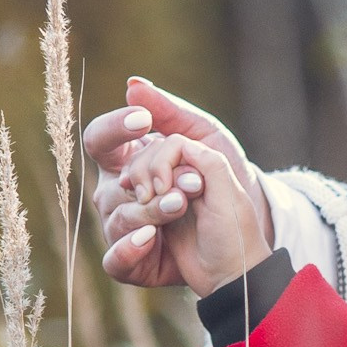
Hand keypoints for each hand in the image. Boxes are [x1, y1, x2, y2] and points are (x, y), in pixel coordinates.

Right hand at [85, 77, 272, 286]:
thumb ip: (170, 111)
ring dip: (153, 209)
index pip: (100, 140)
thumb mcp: (207, 138)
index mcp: (128, 162)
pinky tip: (150, 237)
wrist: (246, 236)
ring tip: (183, 206)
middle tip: (189, 182)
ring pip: (118, 217)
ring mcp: (123, 229)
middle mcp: (119, 195)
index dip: (115, 129)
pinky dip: (129, 250)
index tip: (144, 123)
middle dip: (150, 177)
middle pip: (109, 183)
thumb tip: (133, 84)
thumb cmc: (222, 180)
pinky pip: (116, 259)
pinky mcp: (135, 263)